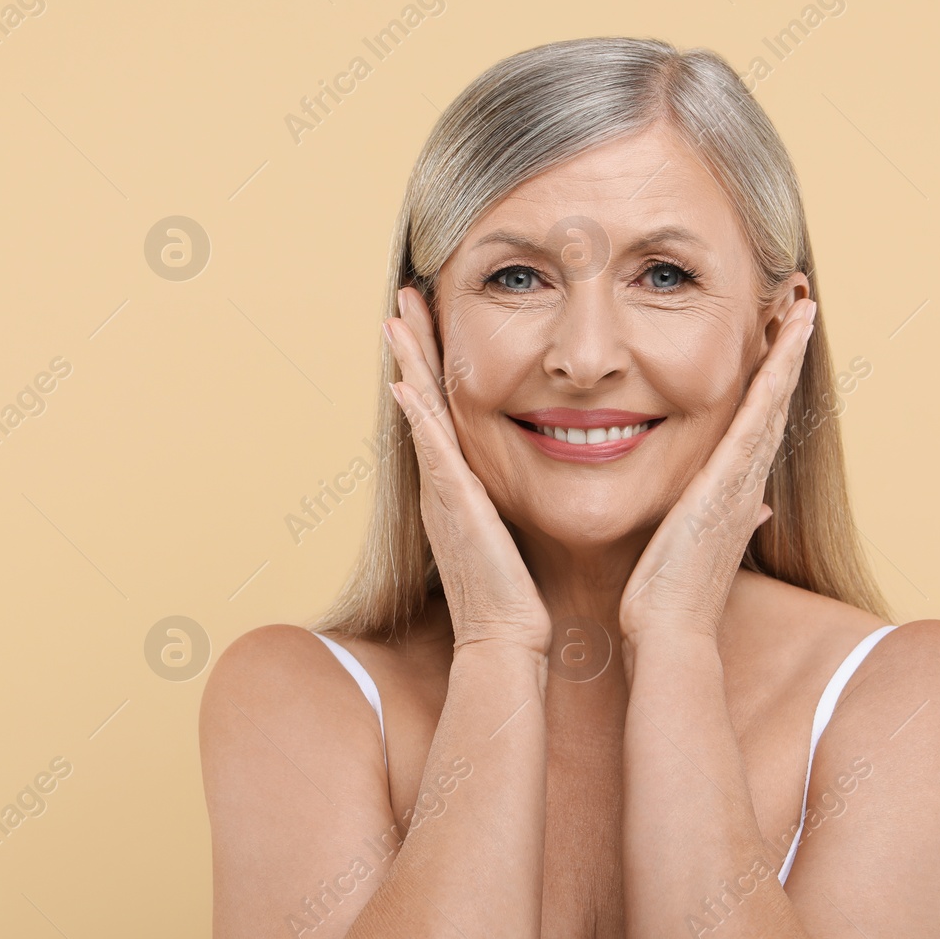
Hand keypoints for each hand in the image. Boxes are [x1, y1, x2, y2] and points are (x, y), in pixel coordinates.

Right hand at [387, 286, 552, 662]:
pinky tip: (406, 384)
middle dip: (412, 346)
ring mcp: (442, 493)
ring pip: (418, 414)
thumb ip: (513, 498)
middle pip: (420, 399)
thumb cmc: (516, 595)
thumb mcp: (512, 531)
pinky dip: (417, 416)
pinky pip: (431, 452)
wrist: (504, 642)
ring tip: (395, 317)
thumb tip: (544, 470)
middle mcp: (441, 483)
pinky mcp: (454, 508)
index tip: (431, 317)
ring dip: (407, 364)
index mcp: (458, 485)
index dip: (432, 363)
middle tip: (402, 296)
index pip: (441, 410)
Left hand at [617, 298, 816, 658]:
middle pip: (773, 406)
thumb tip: (754, 512)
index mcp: (733, 494)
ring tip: (803, 310)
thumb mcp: (691, 548)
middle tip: (803, 309)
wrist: (668, 631)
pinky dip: (774, 379)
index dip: (771, 384)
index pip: (756, 426)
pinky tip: (783, 343)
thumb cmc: (666, 597)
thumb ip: (719, 523)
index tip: (779, 342)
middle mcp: (746, 482)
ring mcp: (743, 481)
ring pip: (773, 403)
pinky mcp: (731, 482)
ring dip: (789, 354)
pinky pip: (757, 418)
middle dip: (788, 357)